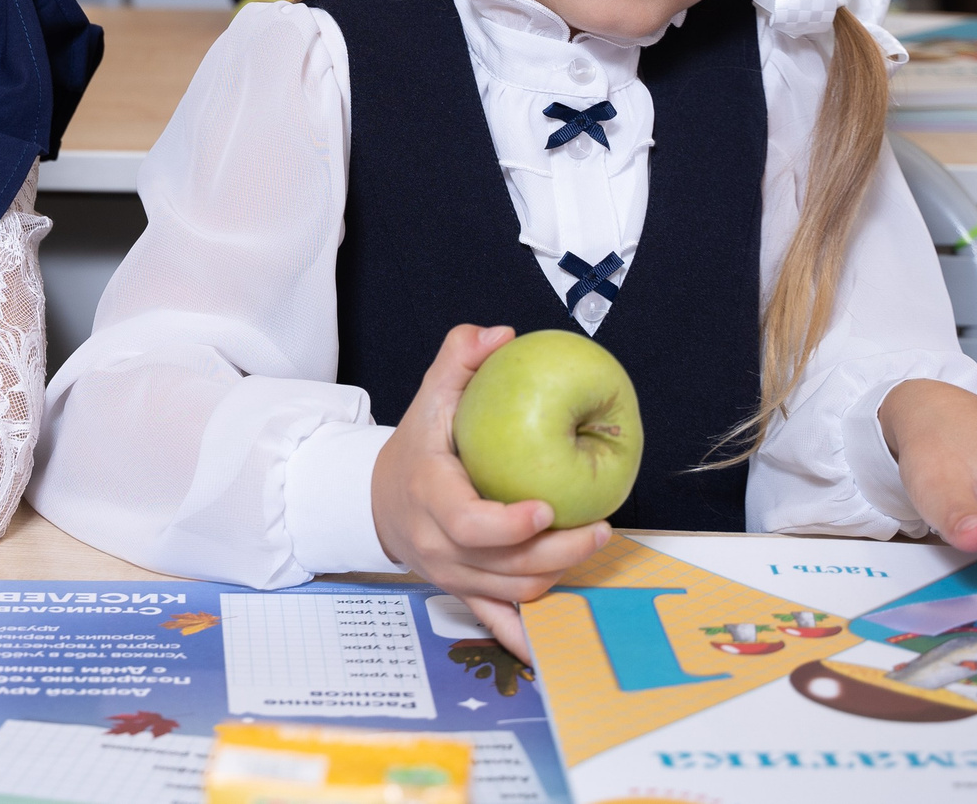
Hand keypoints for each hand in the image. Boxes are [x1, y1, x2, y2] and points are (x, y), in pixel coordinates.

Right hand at [370, 325, 611, 660]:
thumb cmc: (417, 446)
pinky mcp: (462, 593)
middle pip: (502, 566)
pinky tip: (561, 643)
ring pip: (512, 593)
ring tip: (592, 546)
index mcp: (430, 495)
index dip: (508, 525)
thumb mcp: (429, 397)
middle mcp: (436, 544)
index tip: (546, 509)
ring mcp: (450, 575)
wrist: (376, 499)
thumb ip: (459, 359)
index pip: (466, 522)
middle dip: (558, 554)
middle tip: (600, 530)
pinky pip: (496, 623)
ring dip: (557, 577)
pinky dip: (527, 636)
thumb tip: (500, 334)